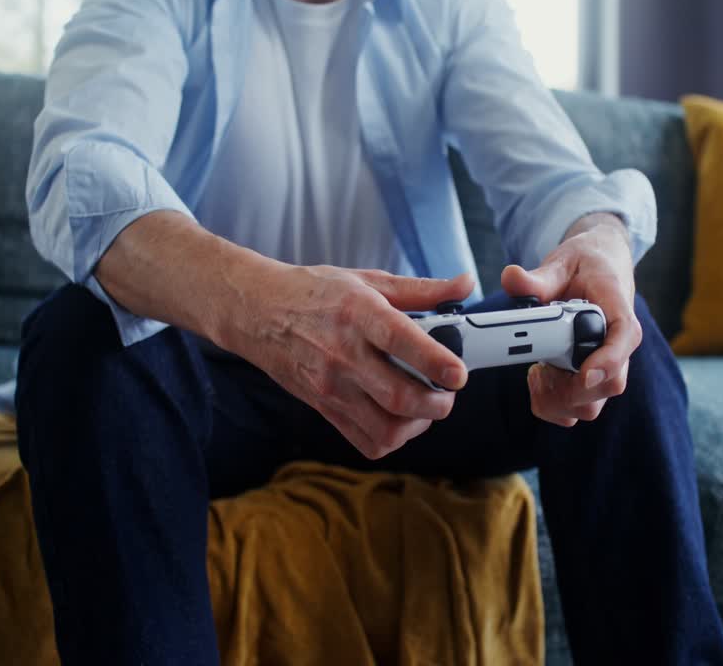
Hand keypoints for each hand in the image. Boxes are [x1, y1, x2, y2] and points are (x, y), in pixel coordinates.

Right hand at [217, 265, 474, 458]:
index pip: (401, 342)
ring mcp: (331, 387)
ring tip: (425, 407)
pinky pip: (367, 442)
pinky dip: (392, 438)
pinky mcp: (324, 408)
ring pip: (386, 428)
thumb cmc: (315, 293)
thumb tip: (465, 284)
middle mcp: (344, 354)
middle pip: (399, 396)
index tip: (459, 373)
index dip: (436, 361)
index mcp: (358, 314)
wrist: (257, 312)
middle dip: (437, 403)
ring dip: (417, 425)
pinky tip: (399, 418)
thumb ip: (421, 289)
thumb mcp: (367, 280)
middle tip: (448, 393)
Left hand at [501, 215, 640, 426]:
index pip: (624, 340)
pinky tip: (539, 377)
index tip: (583, 374)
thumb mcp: (563, 263)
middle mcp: (619, 347)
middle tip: (539, 368)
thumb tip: (511, 277)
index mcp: (619, 313)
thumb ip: (539, 277)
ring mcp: (606, 368)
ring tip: (537, 371)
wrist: (600, 267)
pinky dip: (552, 404)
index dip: (607, 362)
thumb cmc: (586, 265)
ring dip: (556, 399)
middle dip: (569, 388)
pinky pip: (575, 410)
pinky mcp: (591, 381)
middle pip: (609, 385)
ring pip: (590, 405)